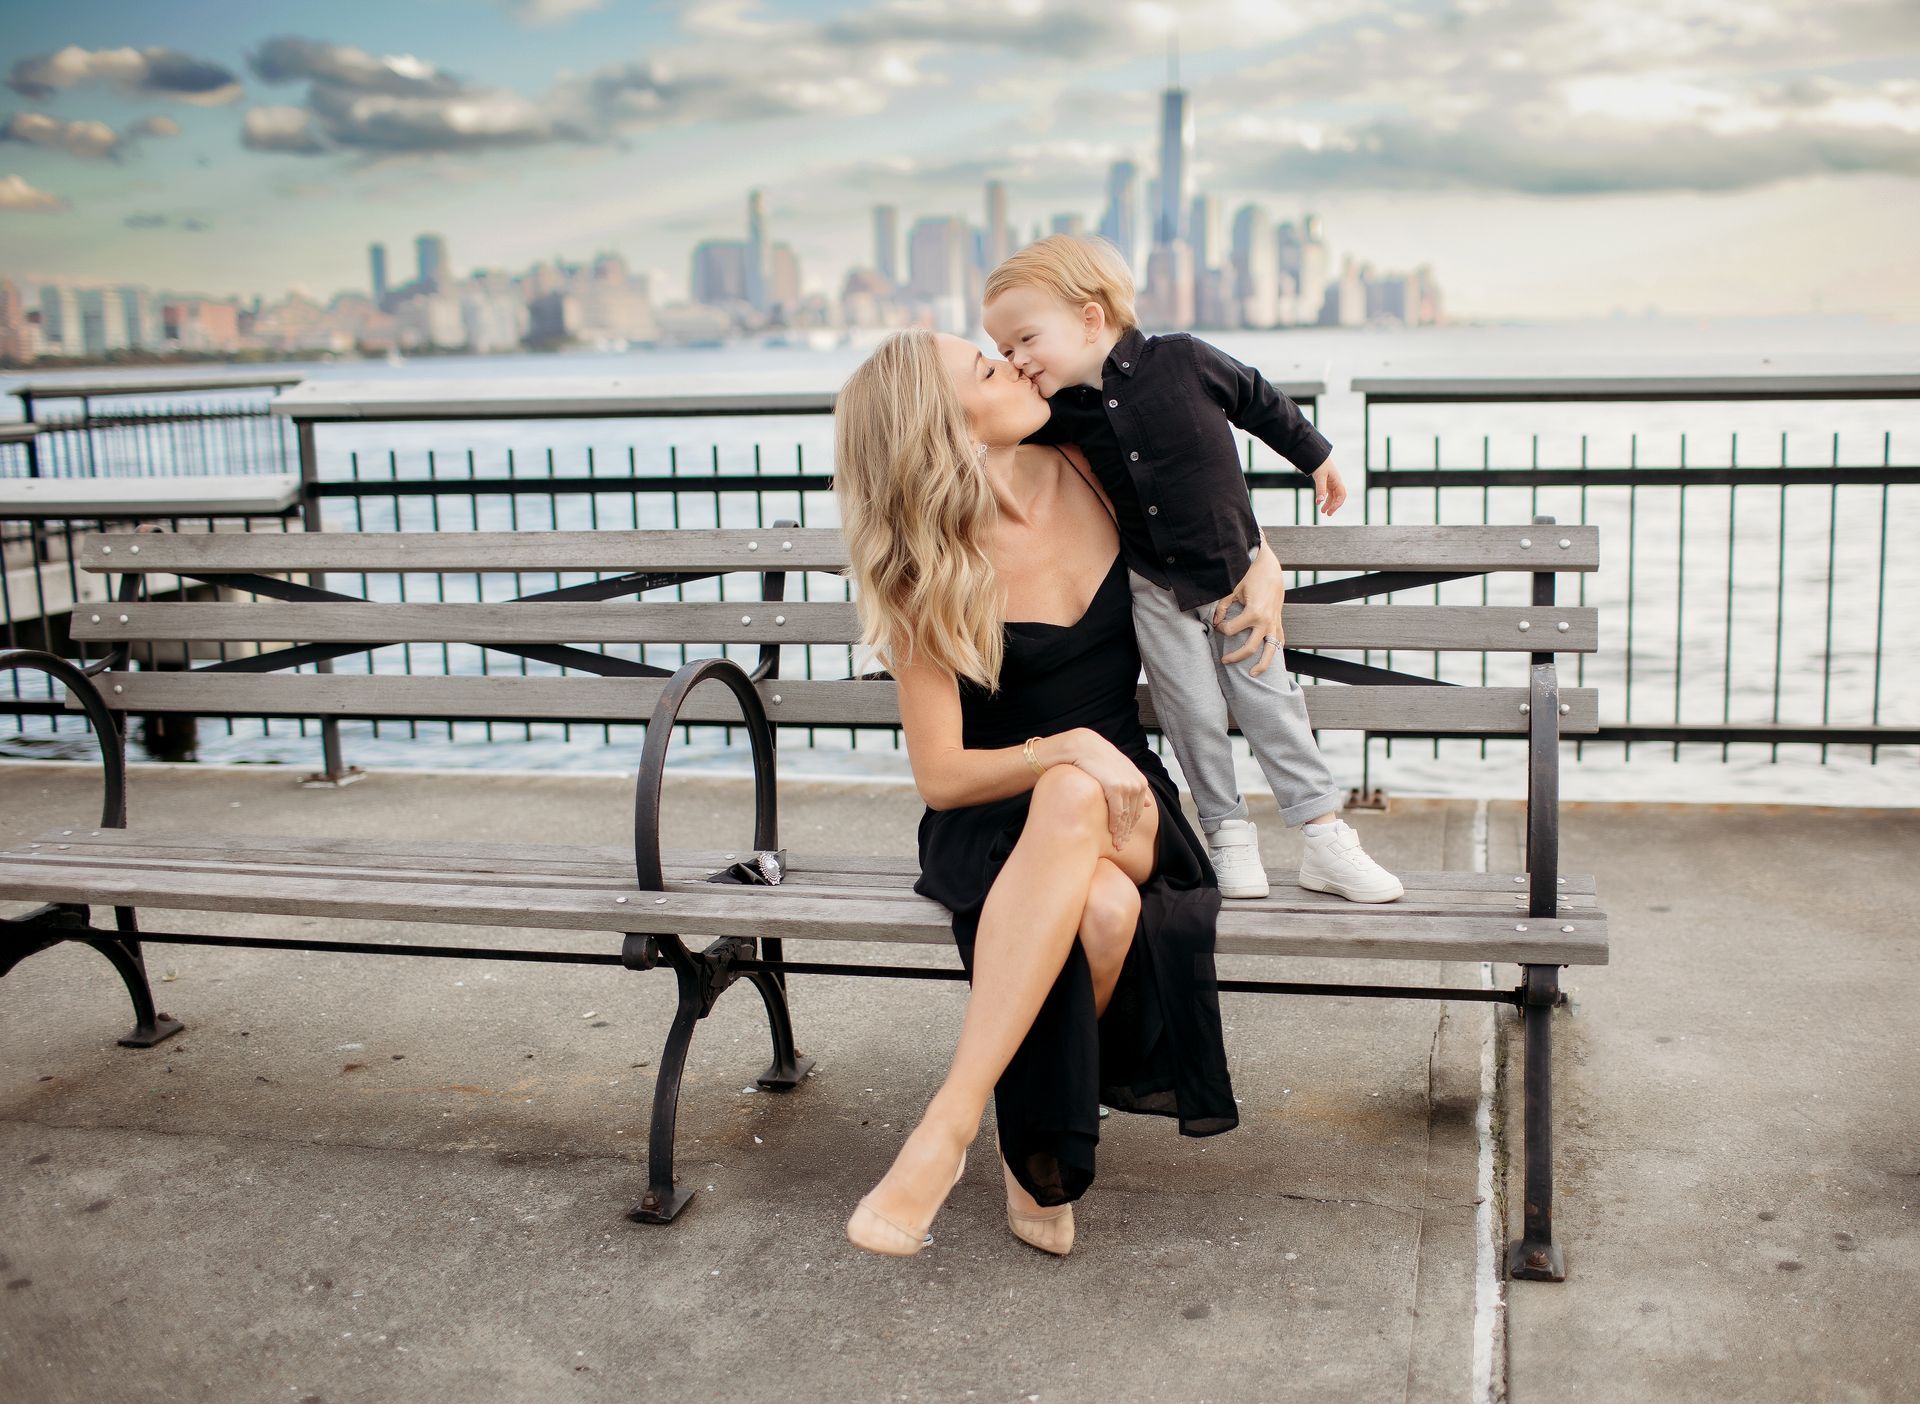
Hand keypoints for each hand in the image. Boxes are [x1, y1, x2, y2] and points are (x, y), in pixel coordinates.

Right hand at [1061, 729, 1153, 850]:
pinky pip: (1117, 813)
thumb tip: (1149, 804)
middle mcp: (1137, 784)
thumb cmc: (1098, 759)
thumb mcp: (1120, 771)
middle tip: (1121, 846)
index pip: (1138, 811)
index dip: (1132, 826)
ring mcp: (1127, 786)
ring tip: (1116, 845)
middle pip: (1133, 816)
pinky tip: (1110, 833)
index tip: (1125, 838)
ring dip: (1121, 833)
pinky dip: (1114, 825)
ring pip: (1125, 817)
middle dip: (1127, 833)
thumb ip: (1134, 787)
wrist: (1083, 747)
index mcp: (1140, 782)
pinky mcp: (1116, 788)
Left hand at [1214, 539, 1286, 676]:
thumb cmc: (1250, 575)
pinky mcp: (1278, 620)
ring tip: (1252, 674)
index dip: (1220, 628)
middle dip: (1236, 656)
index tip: (1217, 624)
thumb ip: (1223, 607)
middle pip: (1250, 648)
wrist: (1270, 566)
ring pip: (1270, 650)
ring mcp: (1274, 622)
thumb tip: (1216, 621)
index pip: (1231, 630)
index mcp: (1253, 613)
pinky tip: (1268, 657)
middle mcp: (1265, 621)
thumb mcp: (1232, 589)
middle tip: (1224, 660)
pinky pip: (1279, 639)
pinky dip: (1274, 649)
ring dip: (1262, 664)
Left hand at [1312, 459, 1347, 516]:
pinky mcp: (1327, 482)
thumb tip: (1319, 502)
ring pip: (1333, 496)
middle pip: (1338, 497)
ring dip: (1329, 504)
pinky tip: (1320, 503)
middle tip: (1327, 514)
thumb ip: (1320, 489)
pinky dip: (1325, 499)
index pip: (1342, 495)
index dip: (1338, 504)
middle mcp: (1336, 482)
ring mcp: (1332, 482)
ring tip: (1323, 512)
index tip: (1331, 510)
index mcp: (1337, 481)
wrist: (1316, 455)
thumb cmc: (1319, 464)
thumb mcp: (1320, 477)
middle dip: (1334, 506)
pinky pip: (1329, 493)